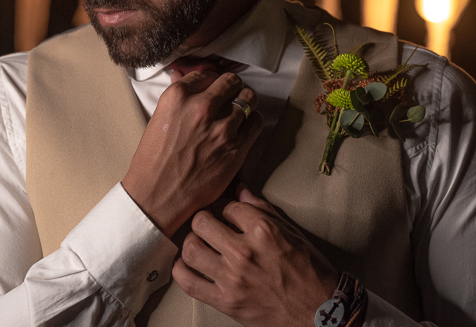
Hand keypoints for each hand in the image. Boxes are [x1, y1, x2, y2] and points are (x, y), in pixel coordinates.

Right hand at [121, 70, 262, 237]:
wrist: (158, 194)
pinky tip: (245, 126)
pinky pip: (257, 122)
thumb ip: (176, 99)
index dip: (211, 79)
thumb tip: (182, 78)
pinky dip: (253, 121)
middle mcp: (202, 107)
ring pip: (248, 99)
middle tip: (230, 94)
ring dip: (245, 102)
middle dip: (231, 87)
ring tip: (241, 109)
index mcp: (178, 97)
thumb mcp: (158, 120)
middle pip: (231, 82)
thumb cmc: (153, 161)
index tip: (213, 85)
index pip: (205, 74)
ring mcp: (221, 127)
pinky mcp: (236, 148)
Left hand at [172, 185, 339, 326]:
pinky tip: (188, 264)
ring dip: (191, 242)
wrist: (321, 313)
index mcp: (264, 231)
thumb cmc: (310, 271)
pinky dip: (181, 270)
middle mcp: (245, 252)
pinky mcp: (226, 302)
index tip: (226, 213)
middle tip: (208, 225)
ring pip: (191, 248)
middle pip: (201, 222)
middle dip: (203, 219)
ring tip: (199, 242)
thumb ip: (262, 209)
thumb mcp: (292, 232)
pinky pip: (188, 282)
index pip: (227, 206)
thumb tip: (240, 188)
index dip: (225, 207)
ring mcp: (233, 278)